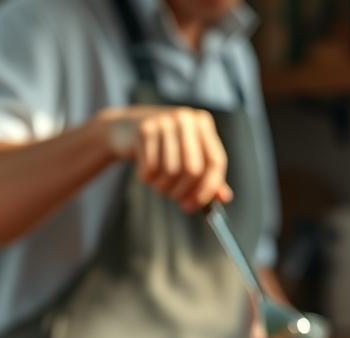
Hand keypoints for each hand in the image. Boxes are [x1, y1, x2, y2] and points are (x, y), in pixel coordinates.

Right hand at [94, 105, 231, 211]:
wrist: (125, 128)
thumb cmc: (161, 145)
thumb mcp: (187, 153)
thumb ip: (206, 174)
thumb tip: (224, 197)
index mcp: (202, 123)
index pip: (215, 161)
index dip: (207, 189)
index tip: (194, 205)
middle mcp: (186, 119)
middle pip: (193, 169)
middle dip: (182, 191)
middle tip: (174, 198)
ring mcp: (165, 122)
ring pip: (171, 171)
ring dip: (162, 186)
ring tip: (158, 182)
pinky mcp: (144, 130)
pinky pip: (150, 168)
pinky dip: (147, 178)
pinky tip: (145, 173)